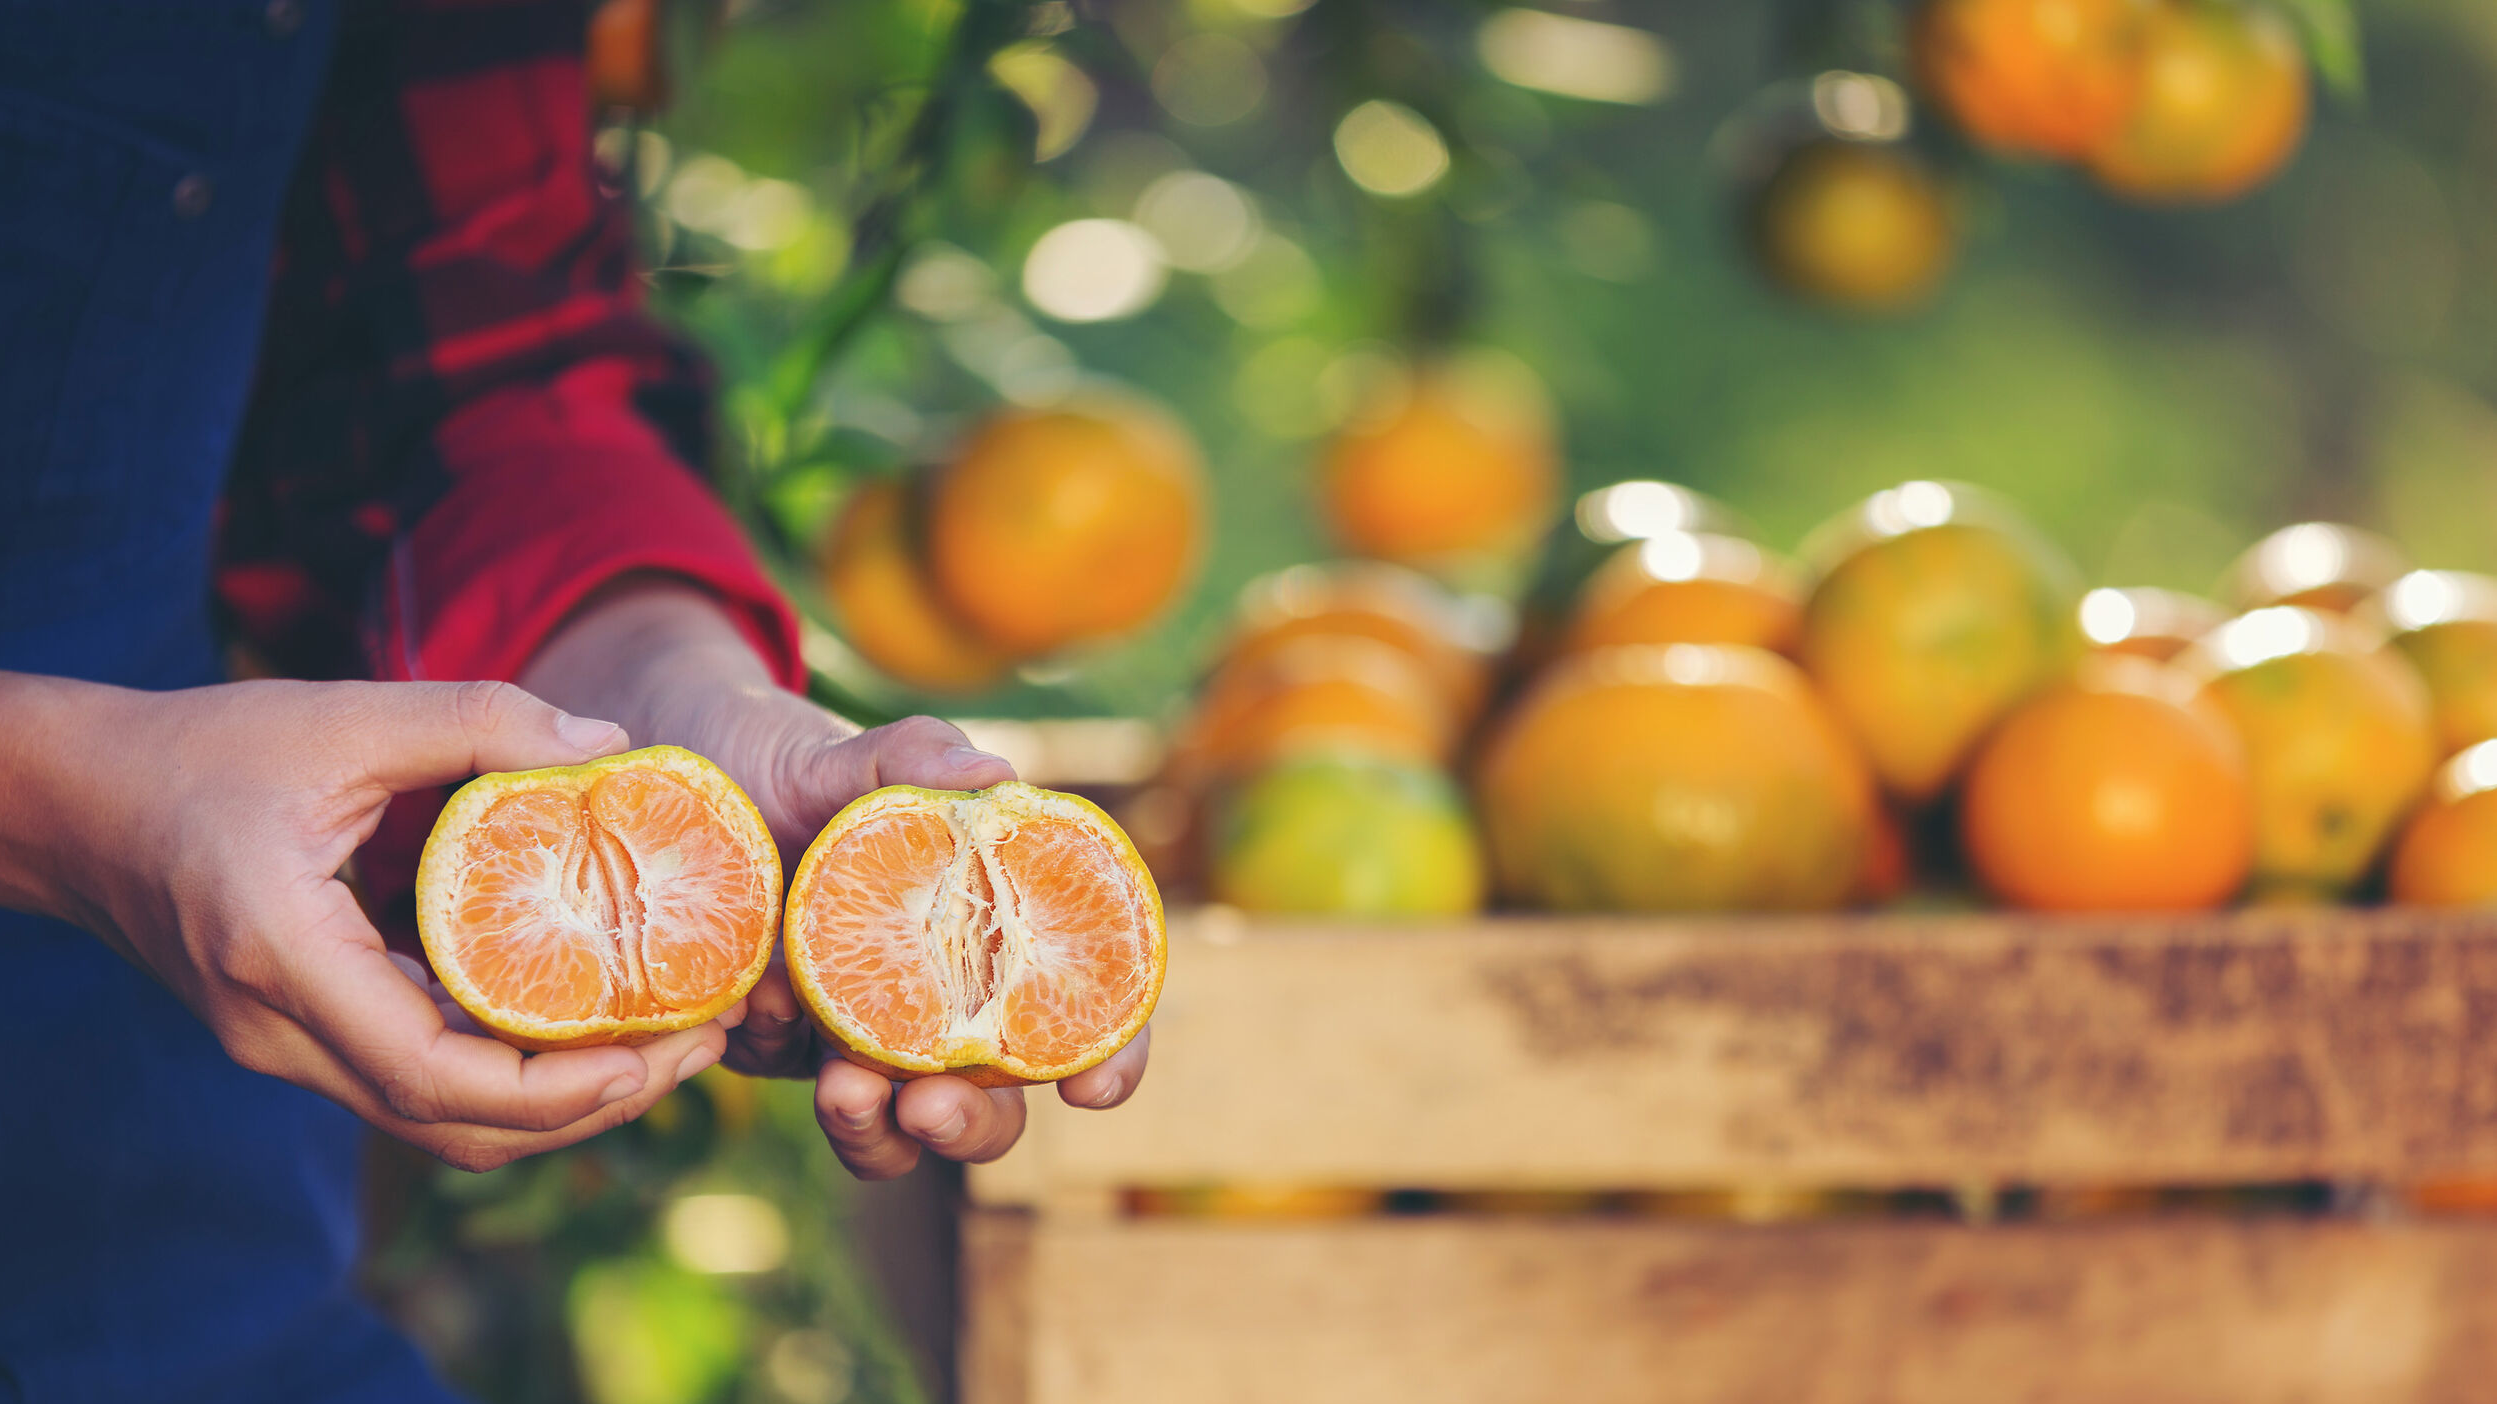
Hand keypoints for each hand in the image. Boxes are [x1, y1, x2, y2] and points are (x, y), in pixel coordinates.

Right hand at [0, 672, 734, 1171]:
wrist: (75, 804)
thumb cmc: (199, 753)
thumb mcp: (341, 717)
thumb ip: (478, 720)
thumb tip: (615, 748)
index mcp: (289, 961)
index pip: (437, 1076)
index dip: (559, 1088)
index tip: (658, 1054)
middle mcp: (285, 1032)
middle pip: (459, 1126)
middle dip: (593, 1105)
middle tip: (703, 1046)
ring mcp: (289, 1047)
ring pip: (442, 1119)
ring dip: (558, 1098)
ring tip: (668, 1041)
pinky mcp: (304, 1035)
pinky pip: (418, 1079)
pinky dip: (507, 1068)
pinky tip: (585, 1017)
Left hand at [518, 581, 1150, 1178]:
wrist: (686, 764)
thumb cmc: (802, 758)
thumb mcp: (859, 753)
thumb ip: (918, 760)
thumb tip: (992, 775)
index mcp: (995, 939)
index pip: (1082, 1015)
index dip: (1110, 1058)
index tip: (1092, 1089)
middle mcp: (939, 1004)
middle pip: (992, 1106)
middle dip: (972, 1125)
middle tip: (930, 1107)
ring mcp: (856, 1035)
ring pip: (889, 1130)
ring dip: (872, 1128)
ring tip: (840, 1088)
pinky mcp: (774, 1040)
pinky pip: (782, 1072)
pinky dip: (775, 1048)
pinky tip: (758, 998)